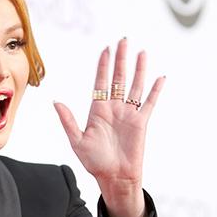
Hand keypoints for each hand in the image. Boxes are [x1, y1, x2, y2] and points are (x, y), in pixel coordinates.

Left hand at [53, 38, 164, 216]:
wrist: (113, 176)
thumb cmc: (94, 162)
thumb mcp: (77, 141)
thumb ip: (68, 120)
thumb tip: (56, 102)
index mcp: (97, 111)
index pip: (100, 82)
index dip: (103, 65)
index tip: (105, 49)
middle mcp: (114, 109)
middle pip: (118, 78)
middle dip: (120, 60)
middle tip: (123, 40)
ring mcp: (128, 114)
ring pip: (135, 86)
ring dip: (138, 69)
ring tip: (141, 52)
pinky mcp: (141, 122)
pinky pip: (150, 103)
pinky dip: (155, 90)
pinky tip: (160, 77)